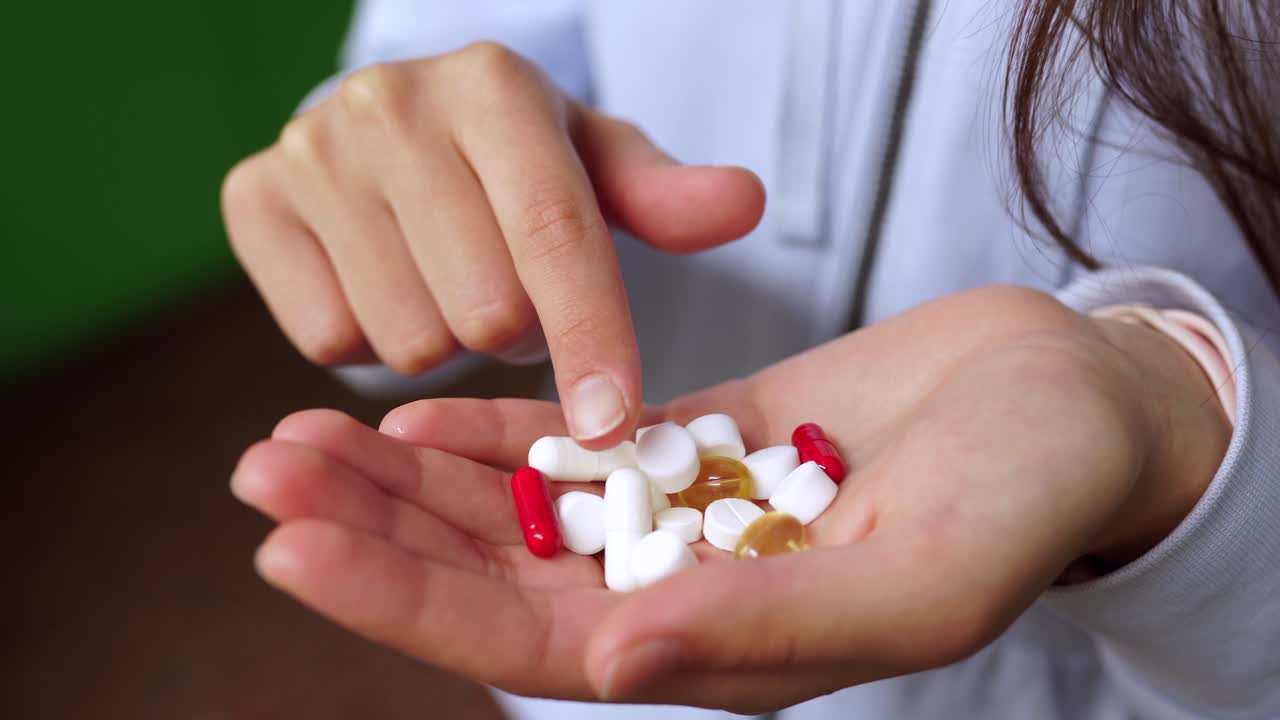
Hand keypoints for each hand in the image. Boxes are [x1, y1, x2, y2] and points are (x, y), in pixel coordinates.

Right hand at [220, 42, 764, 447]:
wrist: (396, 128)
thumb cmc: (513, 162)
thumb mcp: (595, 166)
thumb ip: (663, 196)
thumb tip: (743, 203)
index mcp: (494, 88)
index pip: (554, 235)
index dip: (590, 338)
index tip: (612, 424)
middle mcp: (392, 105)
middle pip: (482, 308)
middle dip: (514, 334)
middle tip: (509, 297)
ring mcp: (311, 152)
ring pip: (406, 339)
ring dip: (445, 342)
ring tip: (446, 285)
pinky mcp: (251, 200)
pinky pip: (327, 338)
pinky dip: (368, 337)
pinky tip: (383, 285)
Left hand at [231, 286, 1228, 711]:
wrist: (1068, 403)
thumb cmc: (1021, 500)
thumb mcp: (912, 577)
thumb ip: (764, 628)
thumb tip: (612, 661)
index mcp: (723, 653)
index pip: (533, 643)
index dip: (408, 600)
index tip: (296, 544)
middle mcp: (684, 594)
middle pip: (497, 573)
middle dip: (376, 529)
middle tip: (262, 469)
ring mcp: (684, 516)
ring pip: (519, 506)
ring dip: (411, 475)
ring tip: (300, 431)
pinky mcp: (697, 442)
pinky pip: (576, 445)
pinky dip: (496, 431)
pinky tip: (415, 413)